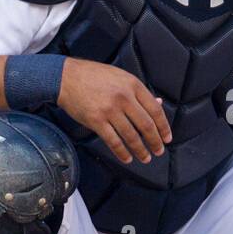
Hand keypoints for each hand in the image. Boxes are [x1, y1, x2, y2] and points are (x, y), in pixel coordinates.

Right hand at [56, 57, 171, 164]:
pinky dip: (122, 152)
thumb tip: (159, 103)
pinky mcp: (96, 121)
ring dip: (140, 150)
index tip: (167, 137)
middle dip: (155, 141)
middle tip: (159, 151)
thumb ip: (139, 92)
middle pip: (146, 125)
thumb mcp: (121, 77)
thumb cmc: (94, 76)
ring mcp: (110, 110)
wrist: (66, 77)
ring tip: (145, 158)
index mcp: (133, 85)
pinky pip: (113, 141)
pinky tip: (127, 158)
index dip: (164, 127)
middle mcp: (124, 97)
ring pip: (131, 136)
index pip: (155, 110)